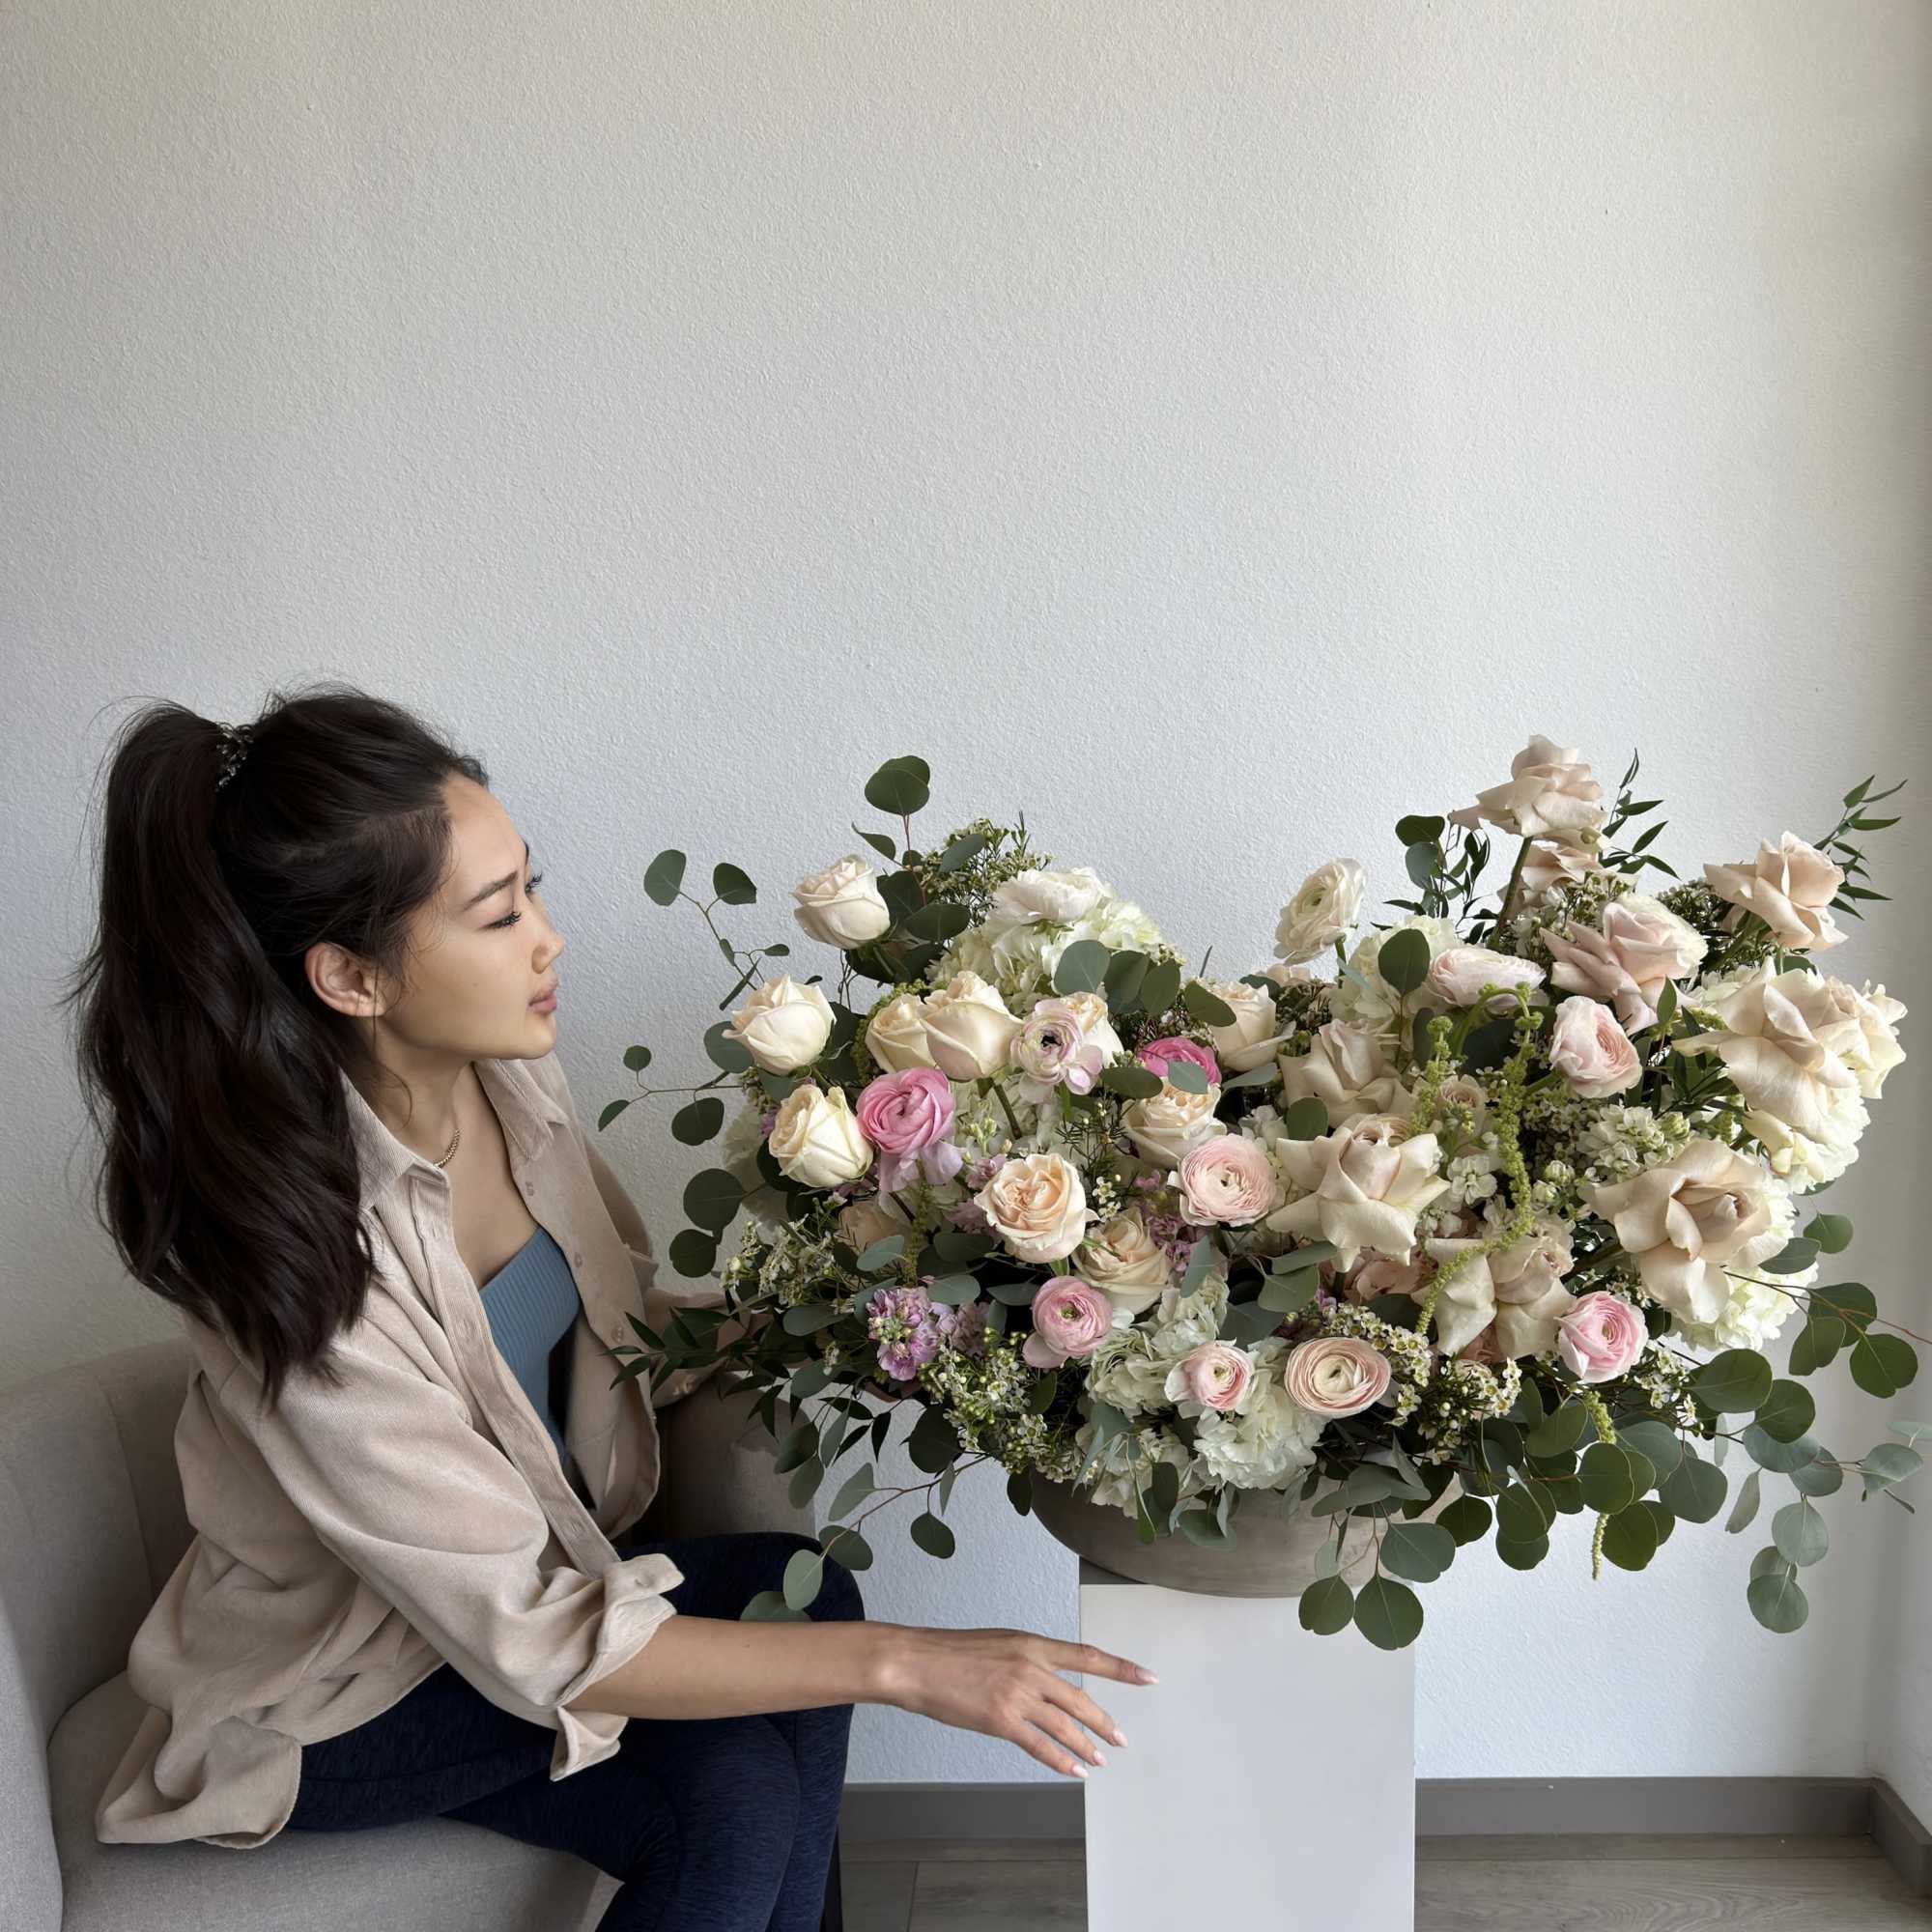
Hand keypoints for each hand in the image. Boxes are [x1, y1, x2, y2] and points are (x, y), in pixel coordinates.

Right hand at [874, 1624, 1156, 1778]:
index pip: (1088, 1655)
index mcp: (1032, 1643)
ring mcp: (1017, 1694)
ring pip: (1066, 1725)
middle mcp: (1031, 1666)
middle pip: (1081, 1698)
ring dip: (1087, 1745)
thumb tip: (1049, 1680)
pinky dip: (1062, 1761)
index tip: (1148, 1677)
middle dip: (1105, 1723)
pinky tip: (1075, 1771)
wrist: (918, 1662)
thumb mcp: (999, 1643)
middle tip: (1121, 1739)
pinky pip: (1040, 1745)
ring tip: (1102, 1759)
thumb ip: (1028, 1659)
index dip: (1122, 1668)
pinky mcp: (1001, 1719)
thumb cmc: (951, 1652)